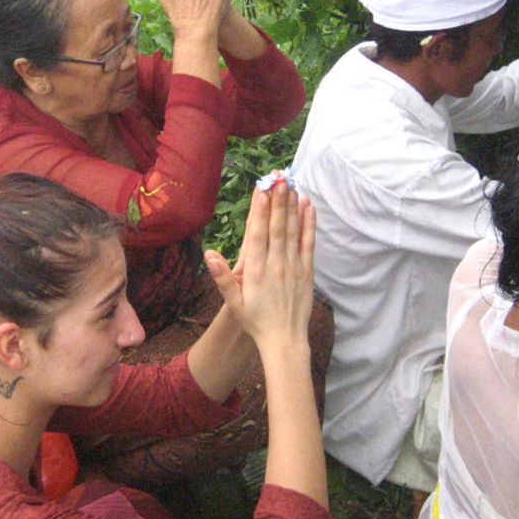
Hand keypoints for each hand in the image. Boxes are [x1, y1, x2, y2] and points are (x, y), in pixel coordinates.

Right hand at [208, 180, 313, 346]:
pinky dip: (309, 223)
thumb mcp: (233, 303)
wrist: (284, 340)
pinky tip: (308, 206)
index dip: (260, 211)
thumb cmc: (256, 321)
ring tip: (291, 185)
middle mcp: (276, 265)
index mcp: (256, 271)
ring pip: (293, 231)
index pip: (258, 235)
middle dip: (278, 201)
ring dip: (292, 206)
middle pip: (277, 227)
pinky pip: (308, 243)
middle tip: (278, 179)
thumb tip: (209, 255)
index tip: (261, 191)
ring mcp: (293, 267)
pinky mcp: (306, 271)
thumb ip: (222, 278)